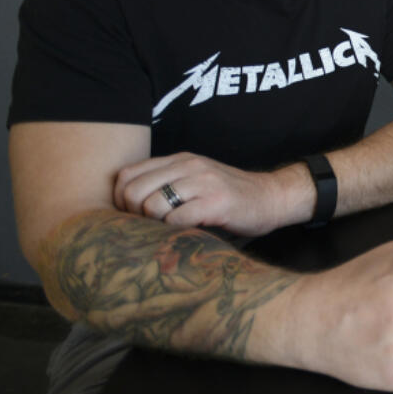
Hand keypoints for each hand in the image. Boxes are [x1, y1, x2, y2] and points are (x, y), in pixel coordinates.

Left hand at [113, 152, 300, 235]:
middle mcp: (189, 166)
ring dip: (154, 225)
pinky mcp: (217, 202)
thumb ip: (168, 183)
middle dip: (132, 215)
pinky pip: (176, 219)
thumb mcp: (196, 179)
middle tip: (147, 227)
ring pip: (152, 205)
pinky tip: (185, 233)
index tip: (131, 216)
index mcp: (180, 160)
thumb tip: (126, 207)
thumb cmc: (230, 196)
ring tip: (167, 230)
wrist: (273, 197)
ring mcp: (203, 183)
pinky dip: (173, 231)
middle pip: (133, 191)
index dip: (120, 200)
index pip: (127, 175)